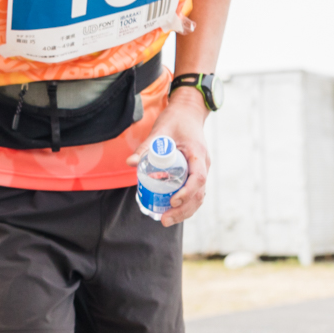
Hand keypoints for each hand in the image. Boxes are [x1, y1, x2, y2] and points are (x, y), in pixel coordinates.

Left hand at [126, 87, 210, 226]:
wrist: (188, 112)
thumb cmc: (175, 120)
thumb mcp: (159, 130)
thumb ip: (146, 147)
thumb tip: (130, 163)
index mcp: (197, 153)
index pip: (198, 178)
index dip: (187, 192)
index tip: (173, 201)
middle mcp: (203, 164)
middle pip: (199, 193)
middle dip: (183, 209)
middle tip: (165, 219)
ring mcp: (201, 169)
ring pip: (199, 196)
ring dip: (185, 211)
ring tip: (166, 220)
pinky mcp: (195, 172)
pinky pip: (194, 192)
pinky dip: (185, 204)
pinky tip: (171, 211)